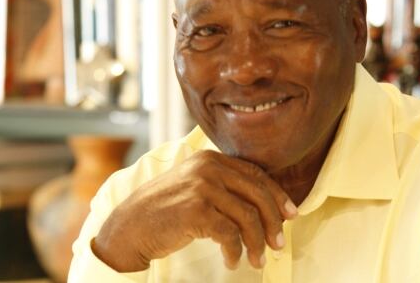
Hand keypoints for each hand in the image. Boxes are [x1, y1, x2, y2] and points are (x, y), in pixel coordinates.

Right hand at [91, 151, 297, 271]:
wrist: (129, 226)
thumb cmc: (164, 211)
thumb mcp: (195, 187)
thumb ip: (224, 187)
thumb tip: (264, 207)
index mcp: (210, 158)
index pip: (256, 174)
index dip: (277, 196)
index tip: (290, 214)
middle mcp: (208, 168)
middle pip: (257, 194)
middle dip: (273, 222)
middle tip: (278, 243)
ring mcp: (202, 187)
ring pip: (247, 217)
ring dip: (257, 243)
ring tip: (257, 259)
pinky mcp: (196, 211)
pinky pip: (230, 235)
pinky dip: (236, 251)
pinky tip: (233, 261)